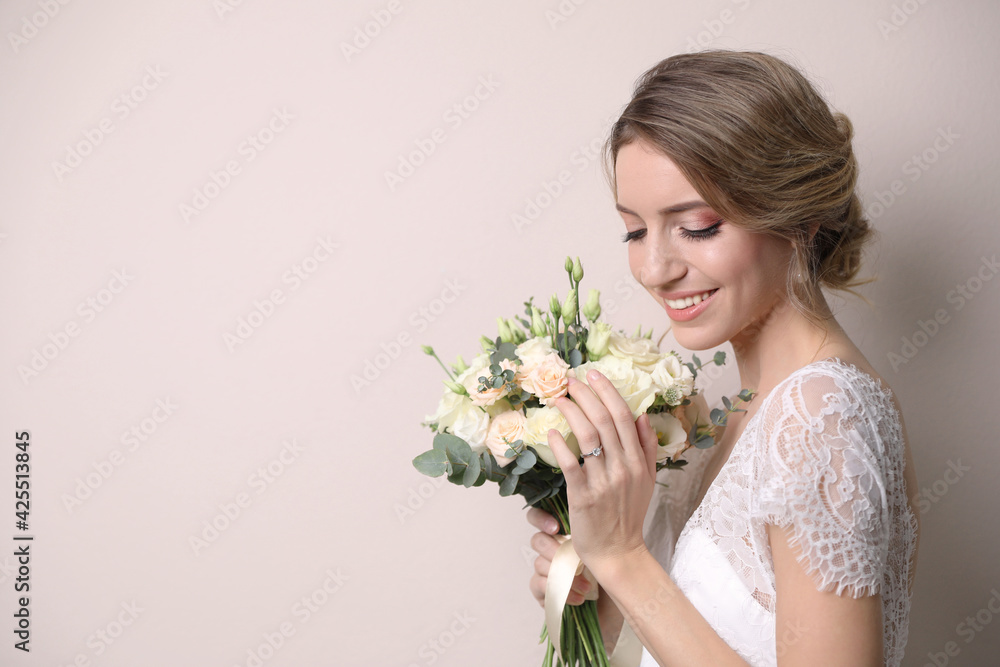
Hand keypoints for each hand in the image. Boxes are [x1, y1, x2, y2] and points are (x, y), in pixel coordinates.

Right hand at [527, 506, 626, 649]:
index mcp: (563, 533)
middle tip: (575, 561)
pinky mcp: (544, 592)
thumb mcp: (607, 549)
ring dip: (563, 576)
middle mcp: (551, 549)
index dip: (541, 519)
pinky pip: (540, 587)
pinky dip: (560, 592)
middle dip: (554, 550)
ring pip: (540, 564)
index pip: (538, 516)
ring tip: (587, 587)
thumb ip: (593, 531)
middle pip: (537, 540)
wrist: (620, 605)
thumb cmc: (614, 573)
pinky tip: (578, 598)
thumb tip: (589, 515)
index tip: (556, 527)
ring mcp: (545, 571)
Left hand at [547, 371, 658, 576]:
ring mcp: (604, 482)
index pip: (624, 417)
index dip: (608, 392)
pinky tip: (551, 432)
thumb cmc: (629, 514)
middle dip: (587, 395)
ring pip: (588, 437)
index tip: (593, 375)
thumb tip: (641, 415)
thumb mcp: (647, 479)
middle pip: (605, 421)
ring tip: (559, 399)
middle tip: (571, 381)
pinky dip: (560, 445)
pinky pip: (571, 464)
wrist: (618, 552)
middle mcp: (624, 468)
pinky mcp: (584, 496)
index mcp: (639, 461)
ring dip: (572, 413)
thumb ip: (646, 447)